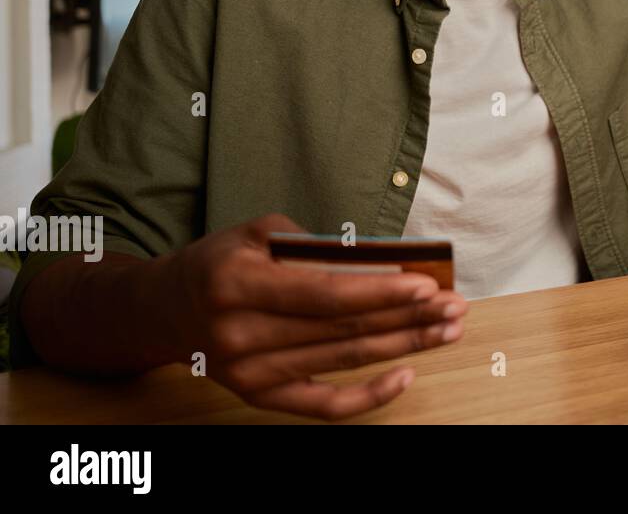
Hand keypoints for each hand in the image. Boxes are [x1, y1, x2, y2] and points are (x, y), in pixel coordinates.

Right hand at [158, 213, 466, 419]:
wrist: (163, 311)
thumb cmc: (220, 262)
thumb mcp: (257, 233)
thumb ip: (315, 245)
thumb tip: (383, 260)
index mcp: (237, 284)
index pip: (325, 294)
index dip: (381, 292)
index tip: (427, 284)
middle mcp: (240, 334)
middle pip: (342, 330)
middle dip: (408, 318)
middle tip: (455, 306)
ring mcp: (249, 373)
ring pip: (343, 362)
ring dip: (403, 346)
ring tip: (446, 329)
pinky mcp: (259, 395)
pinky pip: (322, 405)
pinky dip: (368, 395)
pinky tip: (406, 374)